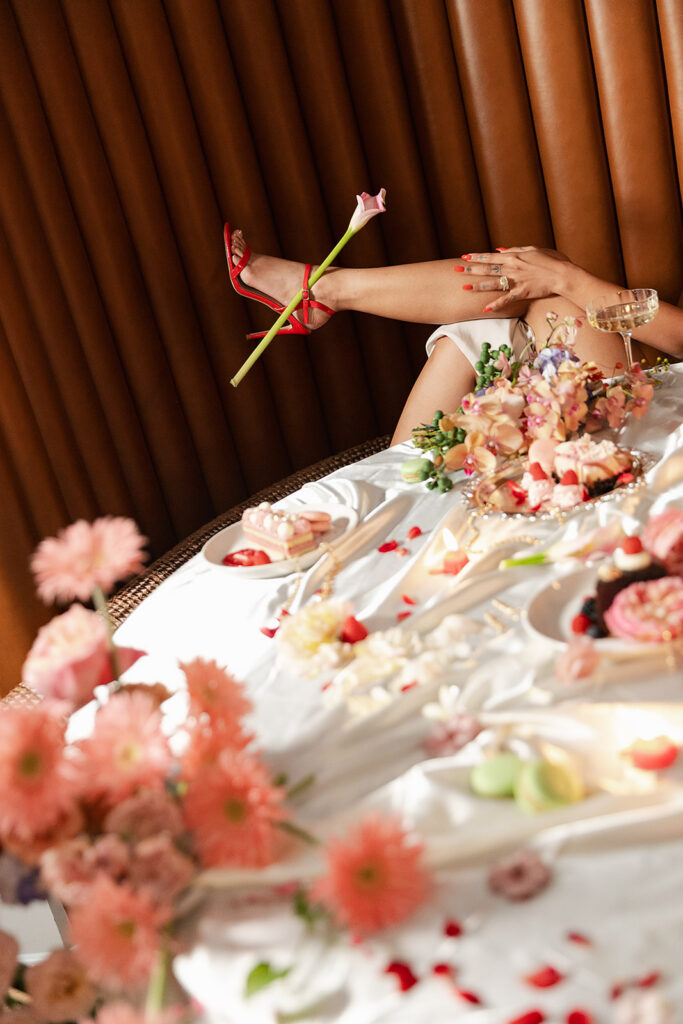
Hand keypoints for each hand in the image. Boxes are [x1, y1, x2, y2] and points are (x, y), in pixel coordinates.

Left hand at [457, 246, 573, 312]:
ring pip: (493, 283)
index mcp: (514, 256)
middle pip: (487, 269)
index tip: (464, 257)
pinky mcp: (522, 292)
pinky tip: (484, 309)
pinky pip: (506, 299)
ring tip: (464, 287)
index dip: (476, 257)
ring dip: (477, 285)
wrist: (562, 274)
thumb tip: (500, 249)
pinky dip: (495, 304)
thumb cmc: (550, 260)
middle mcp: (512, 267)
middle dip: (470, 269)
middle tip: (455, 269)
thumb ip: (515, 249)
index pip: (491, 257)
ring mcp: (516, 280)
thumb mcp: (533, 249)